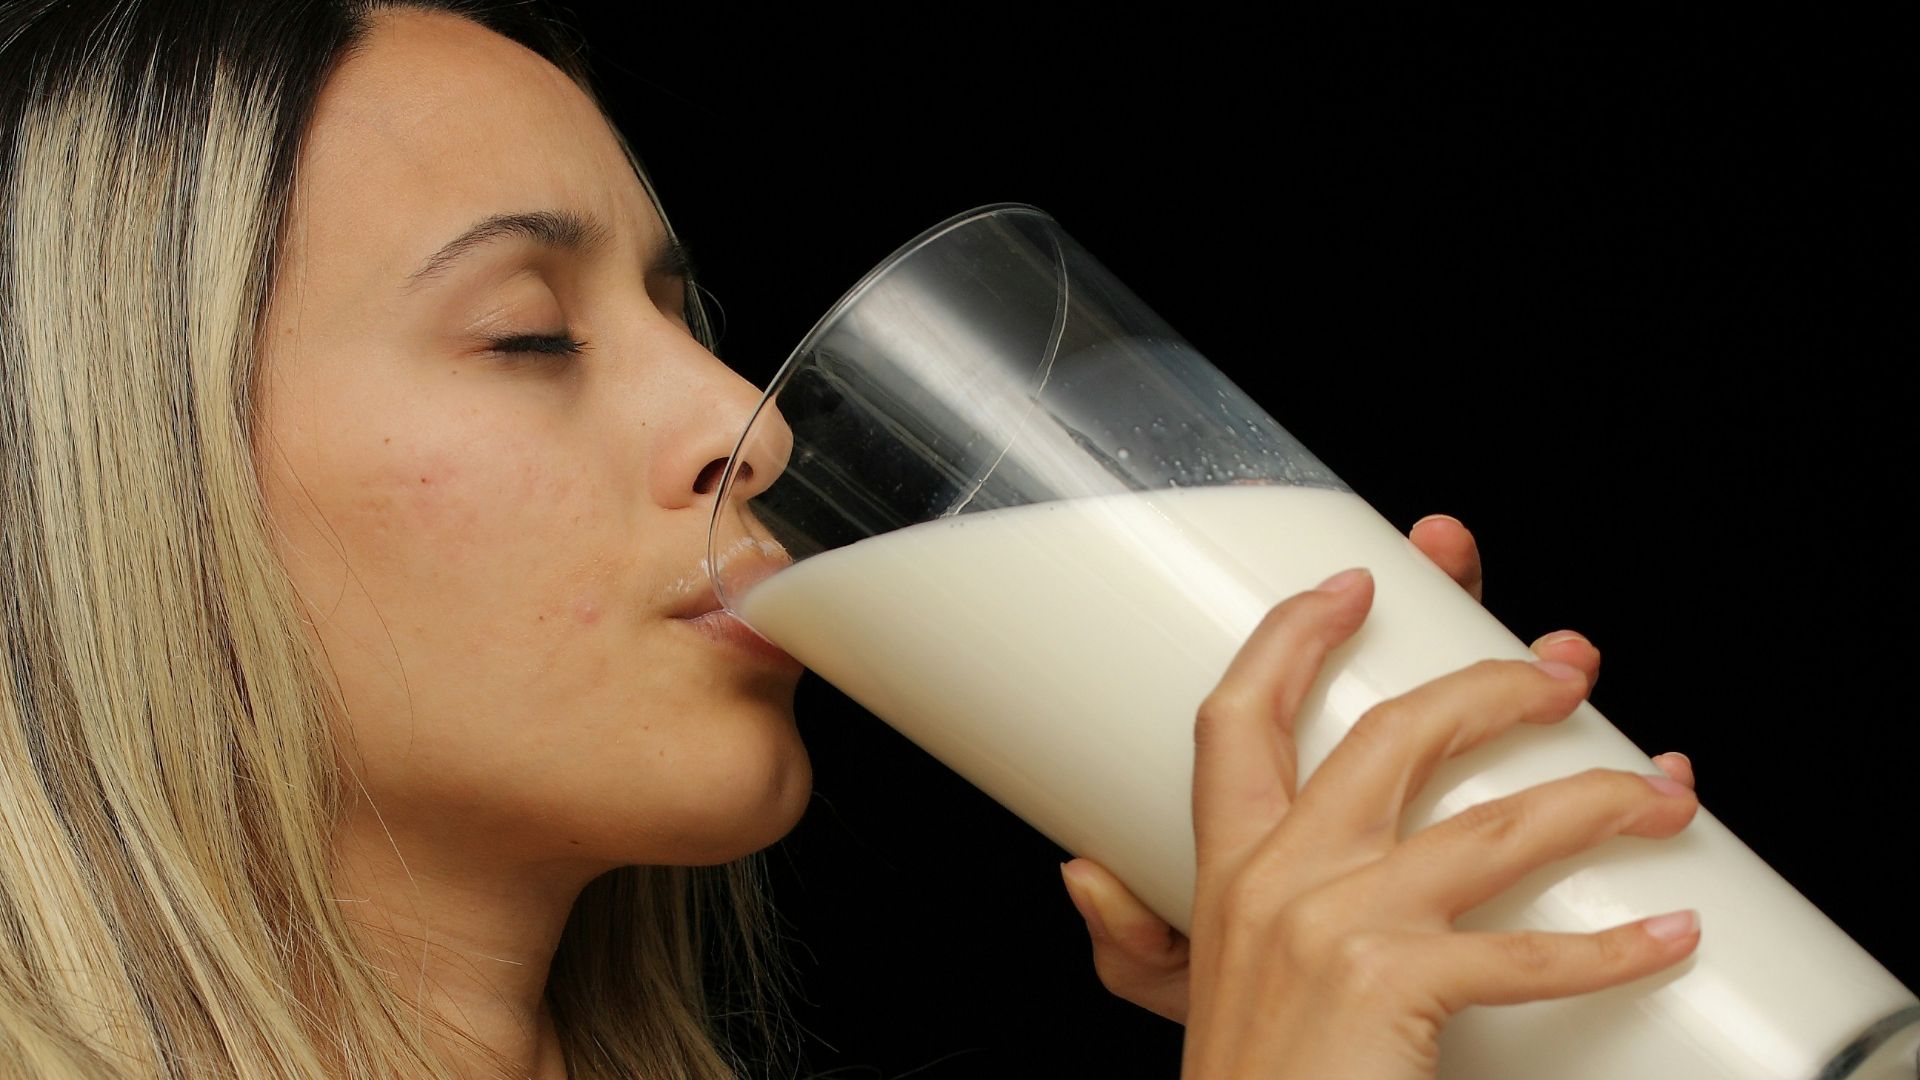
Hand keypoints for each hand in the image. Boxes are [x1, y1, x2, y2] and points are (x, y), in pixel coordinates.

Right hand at [1174, 571, 1700, 1076]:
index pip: (1243, 716)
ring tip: (1662, 792)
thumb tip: (1081, 870)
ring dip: (1595, 798)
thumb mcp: (1165, 999)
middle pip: (1394, 733)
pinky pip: (1528, 952)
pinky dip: (1611, 945)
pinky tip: (1665, 930)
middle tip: (1564, 668)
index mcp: (1233, 865)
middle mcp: (1284, 875)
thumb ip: (1128, 934)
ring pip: (1492, 826)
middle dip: (1492, 683)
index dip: (1295, 635)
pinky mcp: (1397, 985)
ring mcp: (1341, 924)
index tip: (1355, 582)